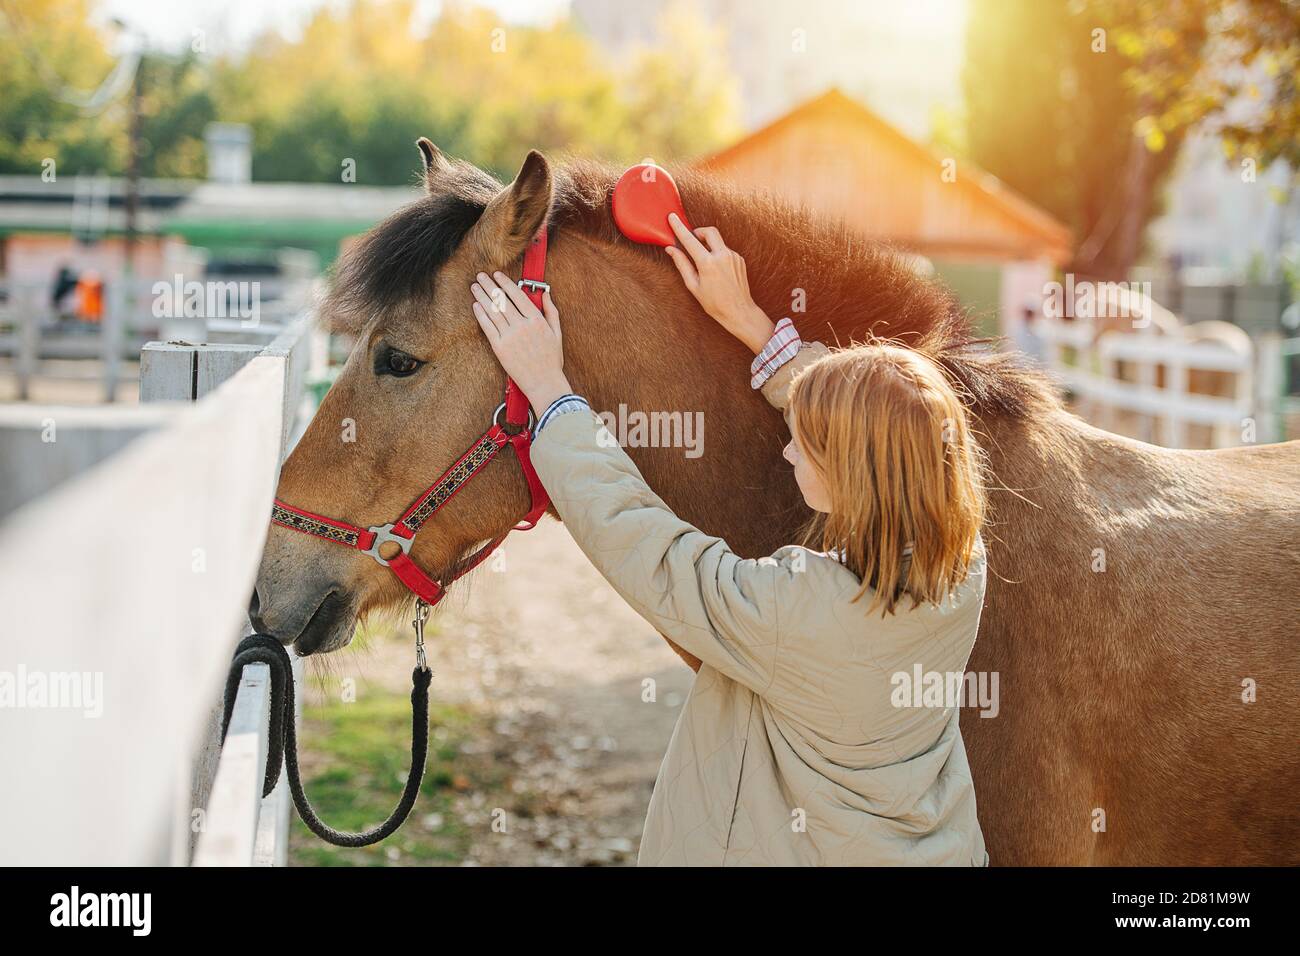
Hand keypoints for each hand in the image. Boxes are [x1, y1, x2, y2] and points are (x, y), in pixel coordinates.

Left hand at [470, 271, 571, 415]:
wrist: (544, 383)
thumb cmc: (552, 359)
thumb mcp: (557, 333)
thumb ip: (551, 311)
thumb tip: (546, 294)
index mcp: (537, 320)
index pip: (518, 296)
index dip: (506, 283)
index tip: (497, 275)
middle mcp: (522, 326)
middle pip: (502, 300)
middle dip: (490, 286)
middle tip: (481, 275)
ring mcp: (510, 337)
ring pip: (493, 311)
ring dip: (482, 296)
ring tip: (475, 286)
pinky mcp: (500, 348)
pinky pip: (488, 327)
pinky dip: (481, 315)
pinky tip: (476, 305)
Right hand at [665, 213, 774, 354]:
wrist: (739, 311)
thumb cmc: (714, 303)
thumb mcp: (693, 285)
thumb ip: (682, 264)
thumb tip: (671, 249)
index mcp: (708, 264)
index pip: (690, 240)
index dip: (679, 227)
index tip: (672, 217)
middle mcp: (722, 256)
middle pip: (709, 231)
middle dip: (699, 231)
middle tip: (692, 239)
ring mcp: (733, 256)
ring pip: (718, 240)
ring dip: (708, 244)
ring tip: (704, 260)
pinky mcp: (740, 259)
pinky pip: (725, 250)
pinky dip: (717, 253)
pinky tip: (716, 270)